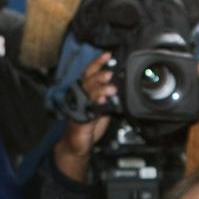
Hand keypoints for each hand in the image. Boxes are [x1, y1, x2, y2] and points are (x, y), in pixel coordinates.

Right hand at [54, 52, 116, 181]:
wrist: (77, 144)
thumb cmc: (89, 125)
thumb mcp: (102, 108)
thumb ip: (109, 97)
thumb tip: (121, 87)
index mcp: (84, 90)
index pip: (90, 72)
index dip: (97, 63)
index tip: (107, 54)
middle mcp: (79, 95)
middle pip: (87, 80)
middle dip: (99, 75)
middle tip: (109, 72)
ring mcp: (79, 107)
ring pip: (87, 93)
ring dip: (99, 89)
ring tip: (110, 88)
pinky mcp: (80, 119)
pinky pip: (88, 109)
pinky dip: (95, 104)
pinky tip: (102, 102)